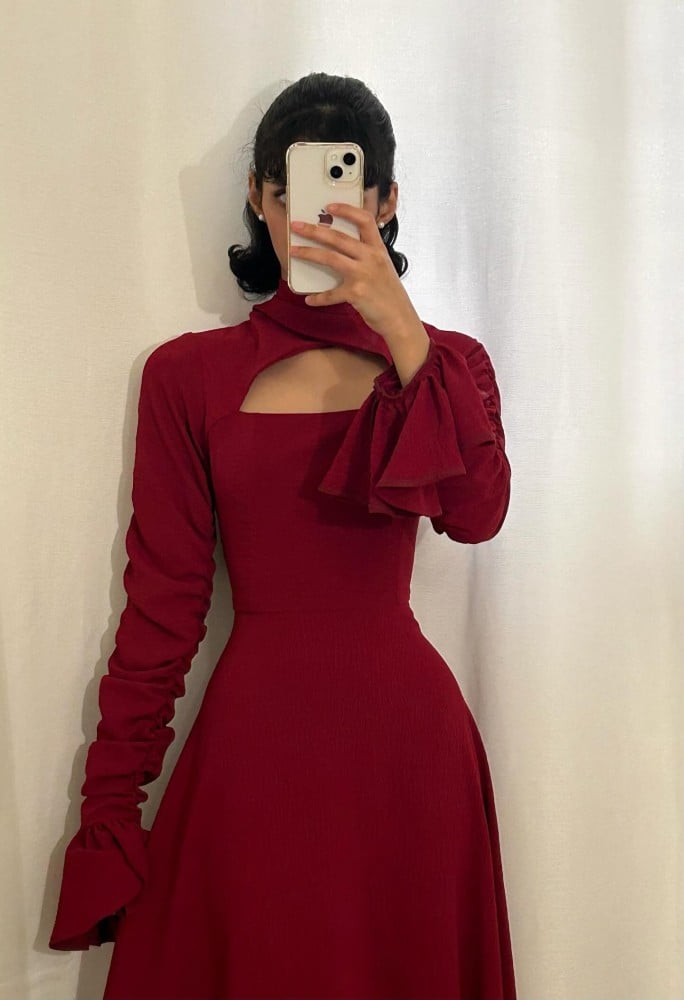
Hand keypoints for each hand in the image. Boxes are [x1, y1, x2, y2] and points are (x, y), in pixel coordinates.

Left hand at [289, 203, 420, 342]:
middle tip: (296, 226)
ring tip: (293, 251)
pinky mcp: (356, 293)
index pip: (364, 220)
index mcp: (378, 249)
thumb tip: (338, 249)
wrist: (400, 318)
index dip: (347, 210)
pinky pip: (331, 293)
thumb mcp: (382, 267)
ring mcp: (363, 275)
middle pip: (339, 237)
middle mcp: (371, 258)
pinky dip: (319, 297)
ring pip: (330, 258)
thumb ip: (365, 256)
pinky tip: (309, 299)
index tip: (329, 206)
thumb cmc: (389, 294)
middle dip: (314, 230)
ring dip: (308, 253)